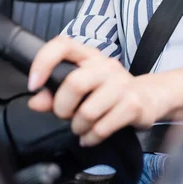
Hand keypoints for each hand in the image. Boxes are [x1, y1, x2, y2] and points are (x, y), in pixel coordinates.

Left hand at [28, 36, 172, 145]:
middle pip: (74, 83)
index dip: (43, 62)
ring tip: (81, 128)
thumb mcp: (82, 89)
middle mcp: (106, 65)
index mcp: (89, 56)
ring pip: (88, 111)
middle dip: (62, 107)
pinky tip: (91, 136)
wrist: (148, 97)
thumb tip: (35, 102)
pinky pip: (102, 128)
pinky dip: (91, 137)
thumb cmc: (109, 92)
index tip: (34, 85)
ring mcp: (122, 84)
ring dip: (78, 127)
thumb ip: (54, 94)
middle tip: (65, 115)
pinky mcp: (133, 105)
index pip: (62, 45)